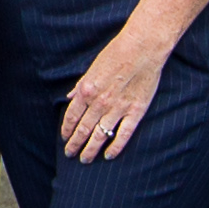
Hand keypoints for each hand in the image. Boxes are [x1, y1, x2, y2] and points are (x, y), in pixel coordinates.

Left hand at [61, 35, 168, 160]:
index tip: (65, 138)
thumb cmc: (116, 53)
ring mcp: (118, 109)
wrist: (143, 48)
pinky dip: (115, 147)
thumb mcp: (92, 67)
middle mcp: (99, 103)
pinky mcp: (136, 112)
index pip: (71, 117)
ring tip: (85, 159)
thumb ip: (80, 85)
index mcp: (86, 91)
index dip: (66, 130)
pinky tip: (109, 156)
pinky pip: (123, 135)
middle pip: (83, 130)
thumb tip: (69, 97)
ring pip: (100, 136)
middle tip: (70, 155)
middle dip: (75, 144)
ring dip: (90, 150)